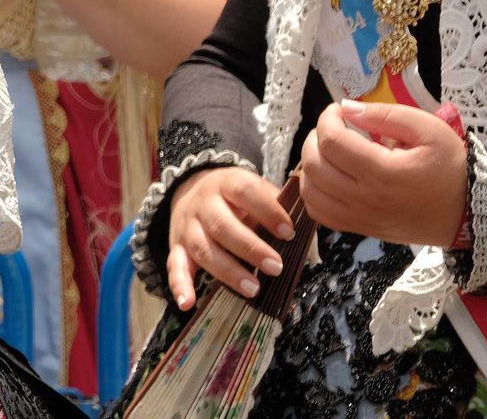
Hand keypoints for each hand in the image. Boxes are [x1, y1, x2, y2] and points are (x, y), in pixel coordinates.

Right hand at [165, 164, 290, 307]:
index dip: (267, 211)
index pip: (245, 193)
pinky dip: (180, 285)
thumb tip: (311, 242)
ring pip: (203, 248)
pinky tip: (187, 303)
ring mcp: (188, 226)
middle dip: (250, 248)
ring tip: (253, 289)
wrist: (192, 188)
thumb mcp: (256, 191)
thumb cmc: (237, 198)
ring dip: (227, 270)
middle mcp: (203, 204)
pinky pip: (175, 266)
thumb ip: (280, 210)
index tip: (289, 232)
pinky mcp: (177, 246)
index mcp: (227, 184)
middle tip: (276, 267)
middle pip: (222, 225)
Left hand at [297, 100, 467, 249]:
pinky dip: (313, 193)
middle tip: (334, 128)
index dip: (327, 119)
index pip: (331, 142)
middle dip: (315, 138)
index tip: (339, 111)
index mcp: (383, 174)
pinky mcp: (361, 229)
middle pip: (313, 165)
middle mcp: (366, 200)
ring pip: (310, 191)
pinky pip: (320, 214)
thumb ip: (385, 115)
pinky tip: (327, 176)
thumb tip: (347, 108)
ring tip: (328, 150)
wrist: (470, 211)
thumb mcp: (428, 130)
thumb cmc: (451, 168)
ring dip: (310, 164)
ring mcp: (361, 218)